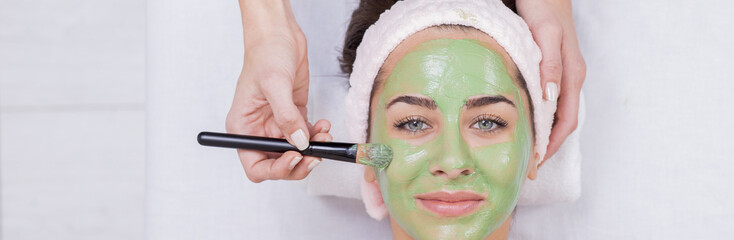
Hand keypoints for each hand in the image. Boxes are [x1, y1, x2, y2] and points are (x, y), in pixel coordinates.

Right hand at [226, 0, 331, 181]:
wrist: (279, 34)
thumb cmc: (266, 53)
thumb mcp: (275, 85)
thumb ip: (286, 117)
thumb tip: (299, 143)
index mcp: (243, 128)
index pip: (256, 167)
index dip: (275, 170)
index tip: (294, 158)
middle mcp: (259, 130)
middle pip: (278, 164)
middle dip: (299, 163)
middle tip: (315, 154)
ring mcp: (277, 124)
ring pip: (296, 152)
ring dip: (312, 149)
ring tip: (324, 135)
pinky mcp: (293, 115)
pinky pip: (306, 136)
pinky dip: (317, 135)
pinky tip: (324, 125)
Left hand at [517, 0, 586, 162]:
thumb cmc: (544, 8)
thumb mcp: (546, 34)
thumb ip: (550, 64)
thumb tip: (551, 98)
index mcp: (572, 75)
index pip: (566, 122)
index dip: (551, 145)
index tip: (535, 162)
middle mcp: (570, 78)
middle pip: (562, 123)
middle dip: (546, 147)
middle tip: (527, 166)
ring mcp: (562, 74)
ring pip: (555, 114)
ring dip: (541, 134)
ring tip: (523, 151)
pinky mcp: (552, 70)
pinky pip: (548, 102)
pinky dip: (537, 117)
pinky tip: (523, 124)